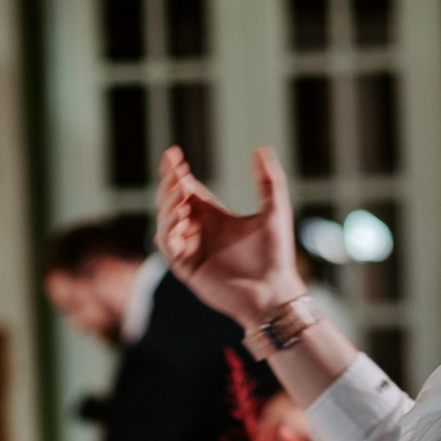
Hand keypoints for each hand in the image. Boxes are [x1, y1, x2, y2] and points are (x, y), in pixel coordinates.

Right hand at [157, 146, 305, 329]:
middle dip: (169, 185)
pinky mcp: (186, 268)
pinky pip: (167, 245)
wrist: (273, 291)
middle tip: (176, 171)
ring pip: (165, 221)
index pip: (186, 189)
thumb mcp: (274, 211)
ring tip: (180, 193)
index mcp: (214, 217)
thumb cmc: (275, 255)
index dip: (176, 173)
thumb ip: (268, 181)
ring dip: (168, 205)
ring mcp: (190, 249)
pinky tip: (180, 216)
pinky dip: (168, 228)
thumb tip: (261, 149)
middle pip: (171, 202)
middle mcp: (199, 231)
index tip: (173, 154)